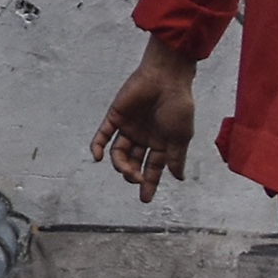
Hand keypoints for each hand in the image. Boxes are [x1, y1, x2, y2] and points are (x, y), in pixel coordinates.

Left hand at [88, 38, 202, 202]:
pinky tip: (97, 157)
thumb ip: (177, 157)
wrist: (166, 78)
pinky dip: (97, 146)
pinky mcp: (115, 117)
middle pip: (134, 163)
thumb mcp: (181, 136)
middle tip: (137, 180)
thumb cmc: (178, 105)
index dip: (149, 183)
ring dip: (121, 165)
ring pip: (119, 153)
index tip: (145, 199)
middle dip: (134, 175)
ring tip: (126, 171)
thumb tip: (179, 178)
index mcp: (162, 142)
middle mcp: (144, 137)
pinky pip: (102, 135)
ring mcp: (129, 128)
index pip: (153, 168)